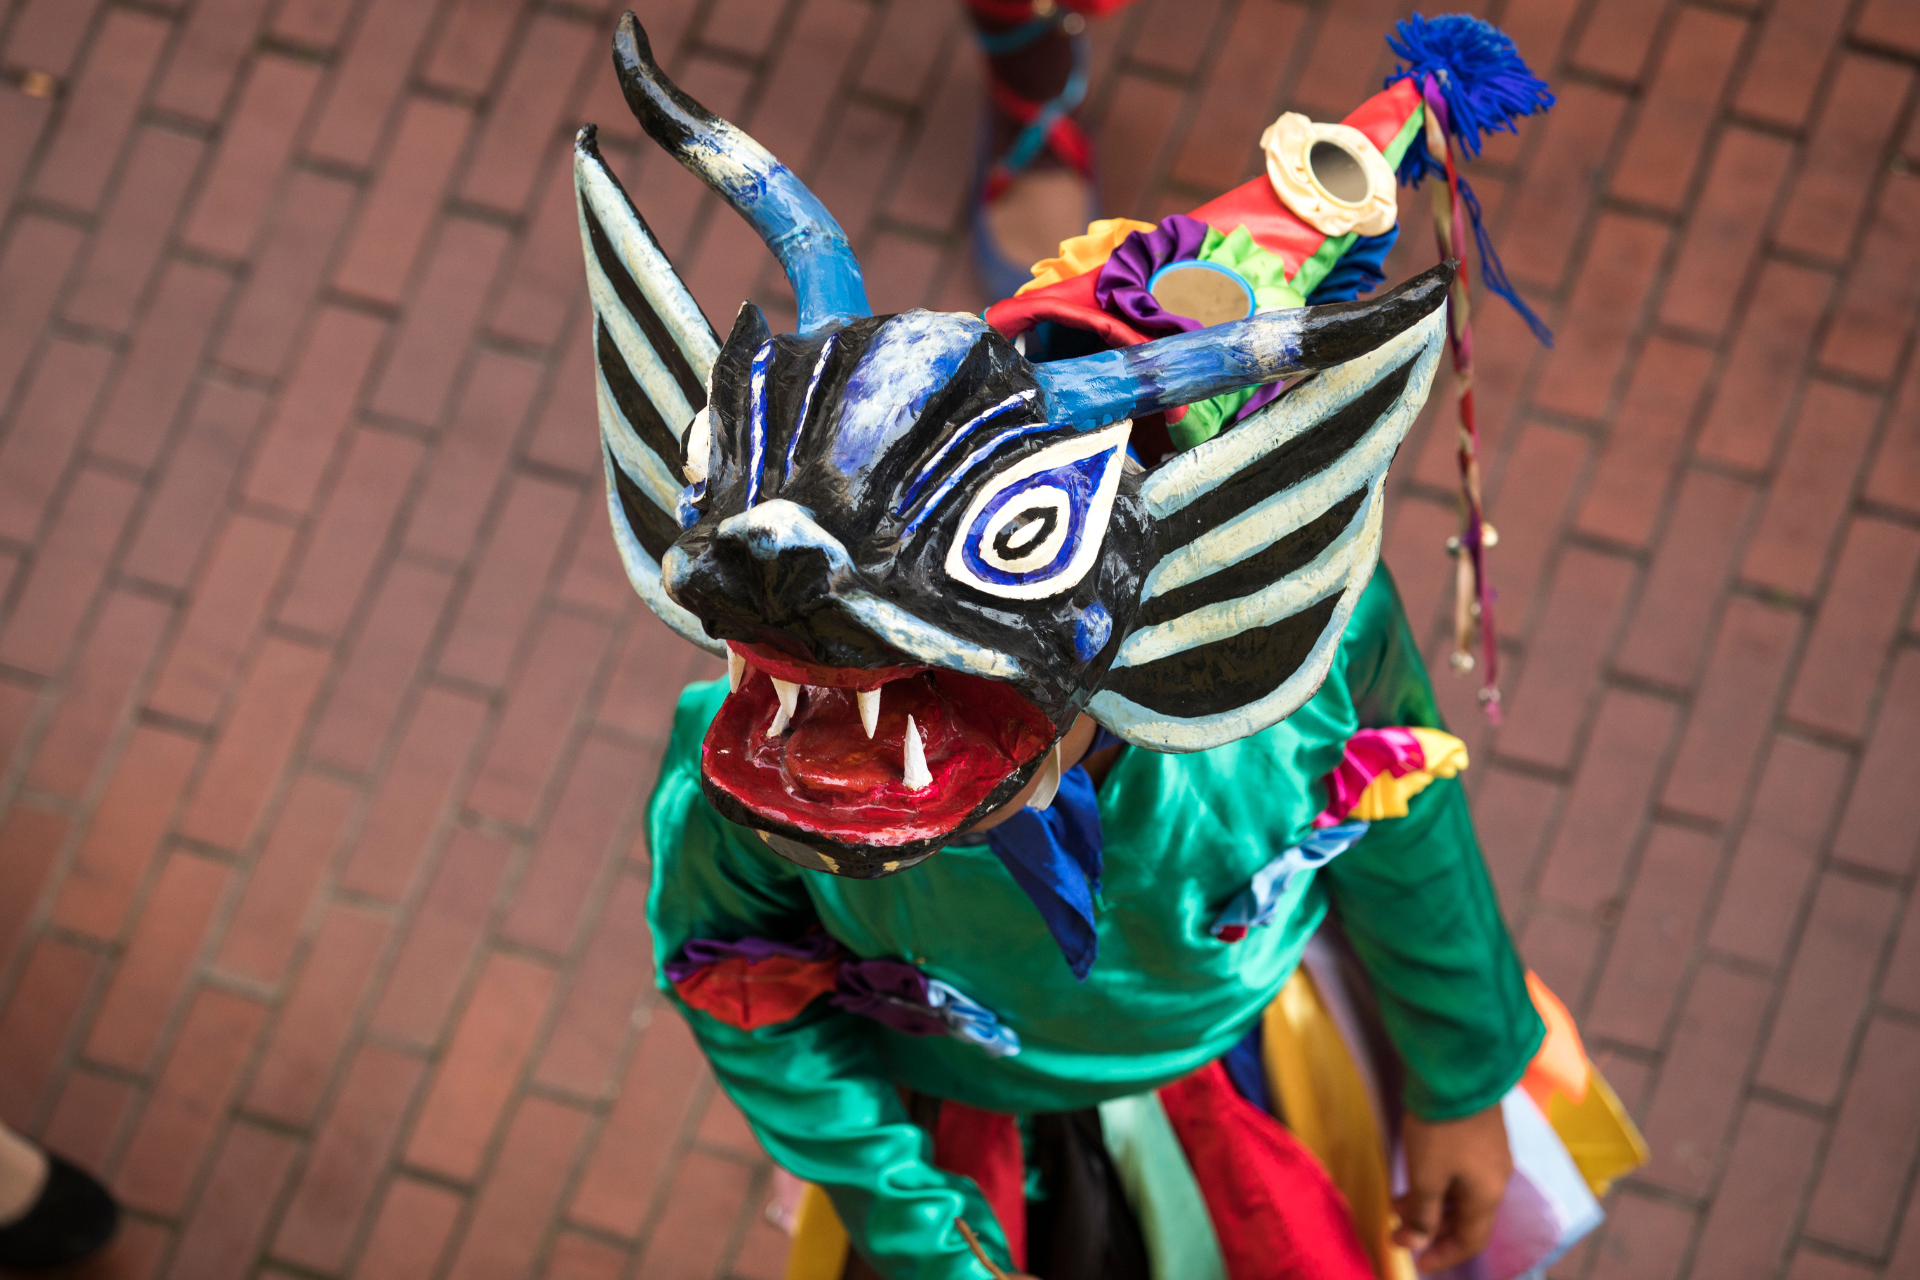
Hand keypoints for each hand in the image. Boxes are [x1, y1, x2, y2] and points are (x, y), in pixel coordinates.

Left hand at [1392, 1102, 1510, 1271]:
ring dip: (1432, 1204)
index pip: (1471, 1240)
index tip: (1418, 1263)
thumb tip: (1414, 1244)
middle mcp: (1497, 1180)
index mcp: (1488, 1195)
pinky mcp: (1482, 1135)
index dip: (1445, 1255)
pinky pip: (1463, 1174)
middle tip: (1399, 1230)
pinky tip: (1416, 1175)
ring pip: (1462, 1194)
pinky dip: (1439, 1184)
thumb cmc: (1441, 1128)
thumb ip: (1422, 1213)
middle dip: (1432, 1229)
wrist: (1458, 1069)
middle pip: (1467, 1218)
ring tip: (1398, 1202)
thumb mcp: (1426, 1175)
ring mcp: (1492, 1156)